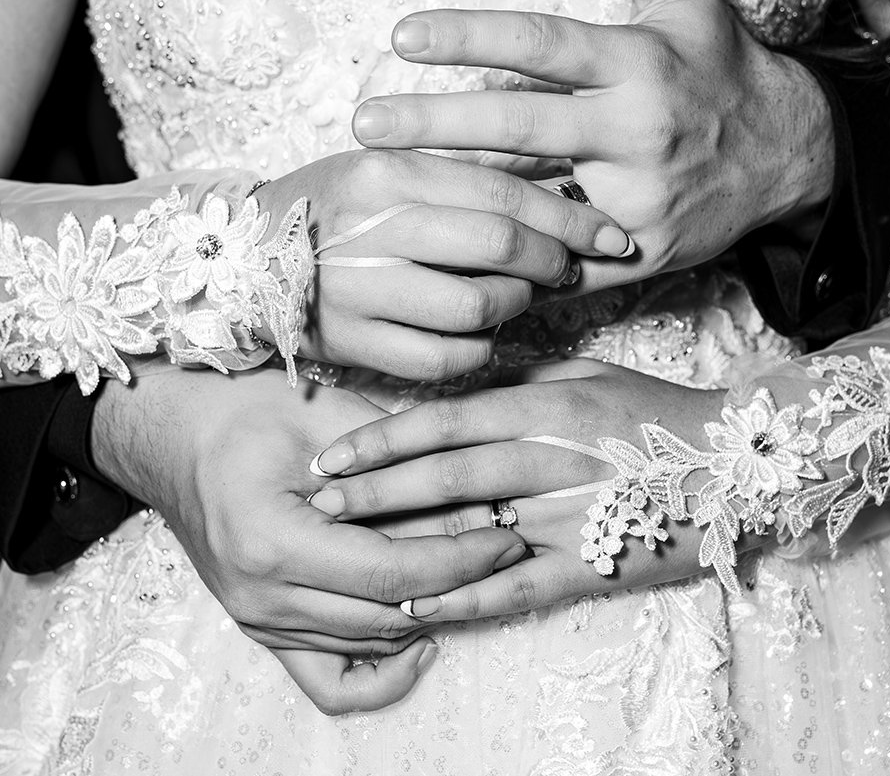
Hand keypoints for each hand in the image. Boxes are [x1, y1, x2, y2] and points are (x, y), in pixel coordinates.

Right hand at [92, 365, 524, 711]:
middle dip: (462, 581)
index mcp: (272, 543)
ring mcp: (258, 620)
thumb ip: (395, 464)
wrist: (176, 434)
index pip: (393, 572)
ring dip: (434, 610)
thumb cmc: (246, 411)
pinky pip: (329, 679)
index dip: (461, 557)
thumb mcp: (325, 418)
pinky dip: (382, 673)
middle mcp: (262, 598)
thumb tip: (472, 498)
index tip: (507, 534)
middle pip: (390, 614)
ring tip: (479, 571)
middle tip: (510, 544)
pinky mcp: (263, 626)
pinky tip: (422, 640)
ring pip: (371, 643)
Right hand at [252, 147, 632, 378]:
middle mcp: (371, 229)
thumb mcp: (387, 169)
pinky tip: (477, 332)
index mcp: (387, 173)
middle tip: (567, 267)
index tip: (610, 233)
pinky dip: (479, 349)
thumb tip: (558, 198)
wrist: (242, 259)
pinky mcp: (354, 344)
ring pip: (479, 309)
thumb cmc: (333, 209)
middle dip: (554, 262)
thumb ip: (462, 180)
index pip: (503, 193)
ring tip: (515, 295)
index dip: (570, 218)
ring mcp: (359, 292)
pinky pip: (446, 359)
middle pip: (500, 250)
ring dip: (516, 306)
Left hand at [307, 360, 737, 620]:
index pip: (446, 421)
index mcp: (548, 408)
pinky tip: (414, 608)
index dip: (383, 439)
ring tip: (344, 552)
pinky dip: (461, 601)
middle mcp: (550, 461)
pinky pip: (513, 590)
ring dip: (400, 545)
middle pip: (443, 477)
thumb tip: (466, 382)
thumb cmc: (659, 414)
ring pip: (469, 534)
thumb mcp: (594, 376)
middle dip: (372, 491)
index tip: (333, 453)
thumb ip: (526, 378)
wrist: (739, 470)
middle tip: (318, 501)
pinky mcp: (588, 567)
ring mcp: (568, 519)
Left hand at [350, 0, 833, 292]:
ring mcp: (640, 198)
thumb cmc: (721, 67)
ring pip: (534, 204)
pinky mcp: (645, 249)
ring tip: (390, 196)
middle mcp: (637, 132)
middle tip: (365, 128)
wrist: (787, 154)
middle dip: (434, 126)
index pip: (541, 44)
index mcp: (639, 64)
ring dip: (457, 201)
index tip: (402, 38)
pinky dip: (512, 262)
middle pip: (520, 127)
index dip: (468, 37)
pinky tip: (455, 258)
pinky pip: (564, 259)